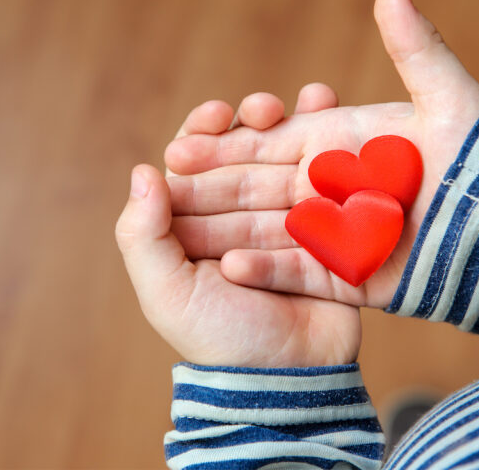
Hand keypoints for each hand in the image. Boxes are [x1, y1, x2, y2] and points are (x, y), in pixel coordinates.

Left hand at [116, 86, 359, 367]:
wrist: (287, 378)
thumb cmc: (219, 338)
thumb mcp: (167, 292)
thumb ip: (143, 237)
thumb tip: (142, 171)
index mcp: (196, 223)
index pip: (196, 162)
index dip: (203, 131)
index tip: (217, 115)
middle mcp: (239, 214)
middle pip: (243, 151)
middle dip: (253, 119)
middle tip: (266, 107)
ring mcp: (285, 218)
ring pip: (286, 157)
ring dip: (295, 122)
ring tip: (310, 99)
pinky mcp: (325, 227)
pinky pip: (326, 181)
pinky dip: (331, 146)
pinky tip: (336, 116)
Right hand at [164, 0, 478, 308]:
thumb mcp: (452, 100)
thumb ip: (417, 49)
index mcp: (339, 143)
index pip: (270, 140)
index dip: (227, 141)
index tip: (184, 141)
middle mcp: (327, 187)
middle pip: (257, 185)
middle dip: (211, 185)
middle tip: (167, 184)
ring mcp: (334, 233)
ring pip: (267, 230)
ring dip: (224, 229)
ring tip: (180, 233)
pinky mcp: (347, 275)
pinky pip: (299, 273)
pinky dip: (267, 272)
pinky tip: (230, 270)